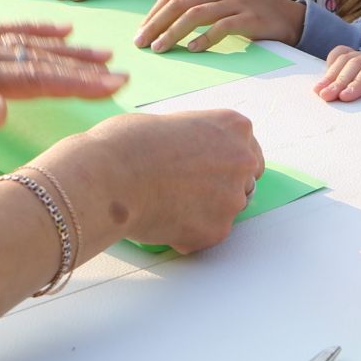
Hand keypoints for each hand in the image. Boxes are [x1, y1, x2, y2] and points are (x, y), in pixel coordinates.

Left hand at [0, 21, 126, 138]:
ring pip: (28, 43)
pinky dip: (33, 29)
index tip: (116, 86)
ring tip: (101, 51)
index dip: (79, 83)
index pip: (37, 78)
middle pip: (41, 58)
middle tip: (123, 71)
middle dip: (84, 67)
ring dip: (67, 49)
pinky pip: (4, 30)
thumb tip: (4, 107)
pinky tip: (52, 28)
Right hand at [49, 107, 262, 252]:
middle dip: (218, 190)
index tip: (211, 174)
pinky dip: (186, 234)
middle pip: (242, 184)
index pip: (249, 154)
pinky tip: (159, 220)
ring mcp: (233, 197)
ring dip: (203, 212)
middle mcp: (242, 161)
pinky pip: (205, 236)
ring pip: (224, 211)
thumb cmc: (129, 143)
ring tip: (164, 206)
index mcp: (235, 128)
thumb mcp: (175, 124)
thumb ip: (198, 142)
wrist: (111, 175)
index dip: (227, 167)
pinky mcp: (217, 230)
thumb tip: (193, 157)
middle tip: (185, 194)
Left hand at [135, 0, 301, 51]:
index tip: (140, 32)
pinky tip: (193, 49)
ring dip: (173, 32)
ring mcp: (235, 2)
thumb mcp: (221, 2)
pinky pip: (222, 27)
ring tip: (160, 48)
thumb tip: (163, 23)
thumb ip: (197, 6)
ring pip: (196, 14)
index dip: (153, 13)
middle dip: (156, 24)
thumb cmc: (249, 14)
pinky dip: (205, 39)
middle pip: (179, 3)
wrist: (288, 17)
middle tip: (141, 43)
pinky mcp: (249, 18)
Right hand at [315, 45, 360, 102]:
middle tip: (326, 97)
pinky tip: (324, 81)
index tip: (344, 98)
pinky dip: (331, 65)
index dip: (358, 81)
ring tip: (320, 92)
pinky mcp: (360, 58)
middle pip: (356, 62)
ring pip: (346, 58)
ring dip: (330, 75)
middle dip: (339, 80)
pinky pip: (341, 54)